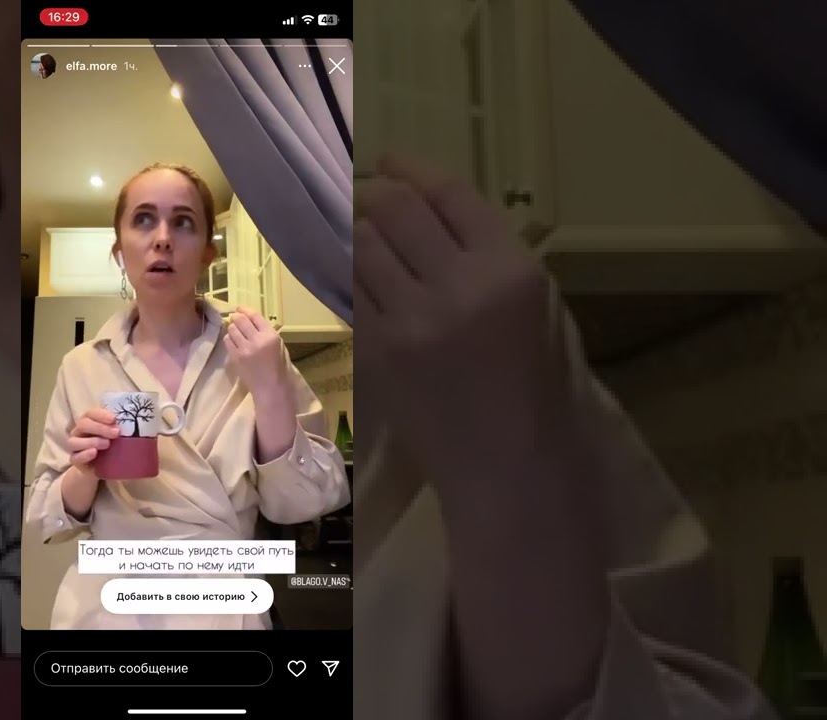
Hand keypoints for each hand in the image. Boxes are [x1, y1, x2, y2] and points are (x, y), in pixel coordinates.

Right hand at [66, 407, 119, 472]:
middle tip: (116, 433)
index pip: (90, 413)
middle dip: (99, 427)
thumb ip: (121, 429)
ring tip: (107, 444)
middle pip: (83, 424)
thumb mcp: (117, 436)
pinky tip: (94, 453)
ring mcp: (75, 446)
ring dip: (92, 441)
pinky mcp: (75, 460)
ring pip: (75, 441)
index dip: (101, 414)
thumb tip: (141, 424)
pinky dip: (84, 454)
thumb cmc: (111, 446)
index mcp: (89, 421)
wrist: (102, 467)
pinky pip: (75, 457)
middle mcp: (79, 431)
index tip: (113, 419)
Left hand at [224, 307, 288, 398]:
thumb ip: (266, 331)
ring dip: (232, 327)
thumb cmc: (278, 366)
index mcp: (271, 336)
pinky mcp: (236, 357)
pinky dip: (229, 338)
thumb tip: (250, 319)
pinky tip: (234, 341)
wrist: (271, 387)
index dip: (245, 310)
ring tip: (235, 331)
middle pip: (241, 320)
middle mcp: (257, 340)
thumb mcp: (279, 345)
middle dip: (236, 317)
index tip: (240, 308)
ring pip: (232, 329)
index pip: (255, 316)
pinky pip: (228, 341)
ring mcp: (245, 349)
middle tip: (235, 317)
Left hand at [355, 157, 584, 468]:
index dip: (410, 169)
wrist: (510, 459)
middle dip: (375, 193)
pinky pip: (350, 293)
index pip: (447, 193)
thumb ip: (492, 249)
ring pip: (362, 246)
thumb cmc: (537, 378)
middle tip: (368, 194)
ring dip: (357, 232)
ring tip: (360, 232)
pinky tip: (356, 274)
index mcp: (510, 267)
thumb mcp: (540, 300)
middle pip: (394, 209)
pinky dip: (350, 276)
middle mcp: (458, 286)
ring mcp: (410, 322)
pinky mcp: (377, 352)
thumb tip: (432, 203)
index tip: (391, 162)